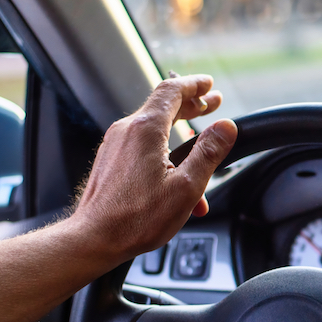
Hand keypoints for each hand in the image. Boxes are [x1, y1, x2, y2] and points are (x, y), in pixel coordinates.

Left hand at [70, 74, 236, 261]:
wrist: (95, 237)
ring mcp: (115, 145)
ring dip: (180, 129)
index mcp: (146, 130)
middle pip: (162, 105)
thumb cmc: (138, 218)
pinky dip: (164, 148)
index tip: (209, 85)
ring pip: (153, 127)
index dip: (195, 84)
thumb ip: (209, 153)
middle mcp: (126, 130)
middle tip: (212, 103)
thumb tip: (226, 128)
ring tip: (201, 140)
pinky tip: (178, 174)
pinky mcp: (110, 160)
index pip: (172, 90)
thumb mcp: (187, 186)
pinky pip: (142, 145)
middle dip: (191, 103)